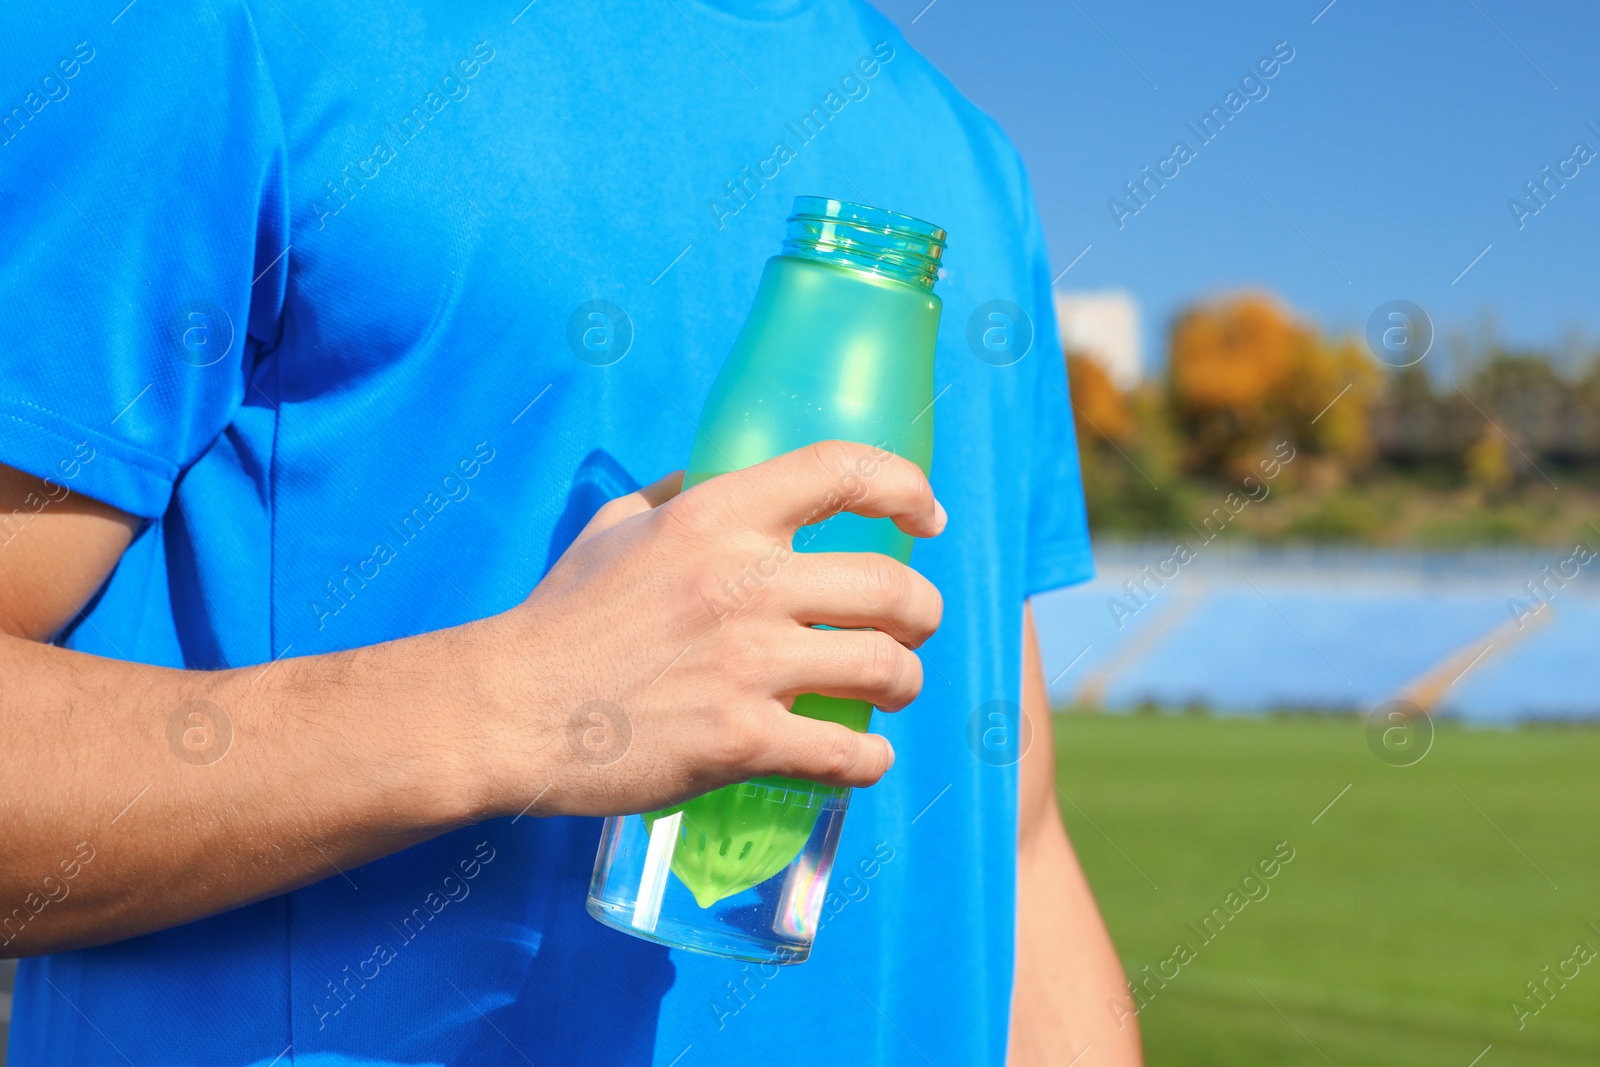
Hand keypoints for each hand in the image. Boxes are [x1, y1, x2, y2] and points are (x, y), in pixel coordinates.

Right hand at [478, 440, 945, 817]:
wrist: (509, 710)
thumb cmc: (561, 616)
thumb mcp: (616, 527)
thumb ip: (678, 496)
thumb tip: (720, 478)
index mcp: (716, 516)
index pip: (843, 472)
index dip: (906, 488)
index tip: (926, 517)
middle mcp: (745, 581)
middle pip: (893, 586)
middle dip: (922, 613)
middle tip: (913, 628)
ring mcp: (748, 663)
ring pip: (887, 668)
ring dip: (904, 683)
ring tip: (891, 692)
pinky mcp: (742, 739)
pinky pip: (847, 751)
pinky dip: (870, 759)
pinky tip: (863, 757)